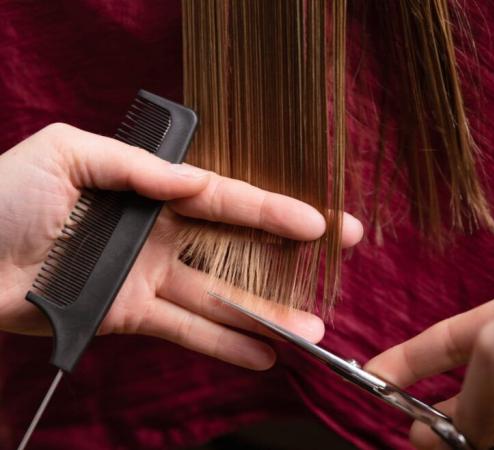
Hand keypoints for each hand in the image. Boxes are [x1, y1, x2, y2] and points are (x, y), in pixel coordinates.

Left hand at [0, 123, 362, 369]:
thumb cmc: (2, 197)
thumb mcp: (69, 155)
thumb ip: (138, 167)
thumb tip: (195, 183)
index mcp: (148, 189)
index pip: (224, 198)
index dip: (274, 209)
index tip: (320, 223)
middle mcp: (157, 232)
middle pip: (236, 246)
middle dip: (289, 254)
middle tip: (337, 258)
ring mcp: (146, 275)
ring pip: (218, 297)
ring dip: (264, 315)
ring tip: (310, 330)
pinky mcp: (127, 313)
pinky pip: (184, 330)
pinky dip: (222, 344)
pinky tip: (261, 354)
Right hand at [365, 274, 493, 448]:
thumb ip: (472, 394)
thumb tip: (463, 433)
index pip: (454, 333)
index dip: (411, 357)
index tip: (375, 377)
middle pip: (483, 378)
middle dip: (444, 407)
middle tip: (412, 433)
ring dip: (472, 430)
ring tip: (435, 447)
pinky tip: (483, 449)